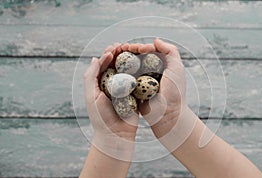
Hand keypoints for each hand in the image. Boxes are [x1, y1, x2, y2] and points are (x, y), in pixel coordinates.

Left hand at [84, 43, 137, 160]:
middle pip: (116, 65)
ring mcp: (123, 90)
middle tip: (124, 46)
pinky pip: (136, 81)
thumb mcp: (91, 95)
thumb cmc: (100, 117)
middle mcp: (111, 85)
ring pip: (127, 71)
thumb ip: (91, 76)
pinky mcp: (134, 95)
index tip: (114, 48)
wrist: (116, 135)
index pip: (103, 65)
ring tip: (134, 52)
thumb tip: (95, 58)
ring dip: (130, 61)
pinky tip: (143, 65)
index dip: (108, 54)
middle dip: (119, 55)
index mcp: (99, 84)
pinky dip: (139, 72)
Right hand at [121, 39, 186, 138]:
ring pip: (128, 68)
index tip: (134, 48)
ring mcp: (141, 82)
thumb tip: (155, 40)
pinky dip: (117, 74)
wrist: (168, 115)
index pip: (146, 51)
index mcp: (160, 65)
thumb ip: (170, 50)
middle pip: (135, 58)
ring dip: (120, 61)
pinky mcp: (134, 91)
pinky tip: (112, 69)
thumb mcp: (177, 68)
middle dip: (126, 52)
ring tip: (113, 56)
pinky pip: (124, 81)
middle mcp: (149, 72)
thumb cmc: (175, 91)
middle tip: (118, 49)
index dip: (138, 47)